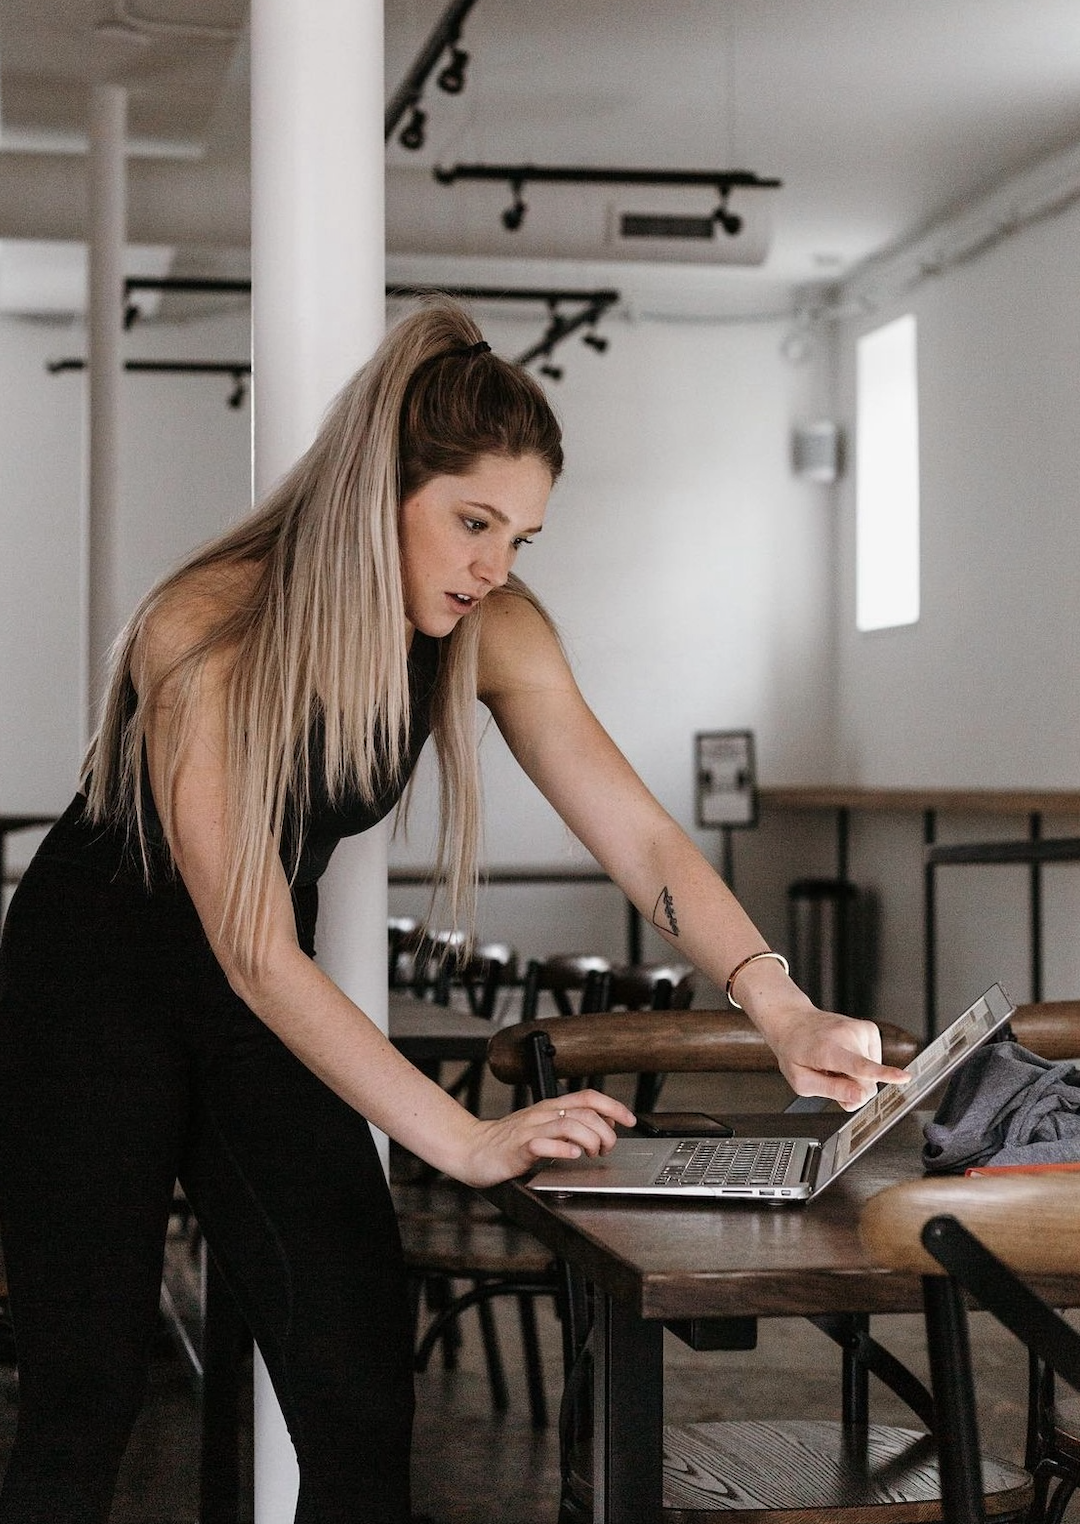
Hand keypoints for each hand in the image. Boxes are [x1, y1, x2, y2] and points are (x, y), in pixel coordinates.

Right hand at [450, 1090, 636, 1188]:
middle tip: (605, 1149)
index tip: (630, 1120)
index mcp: (550, 1108)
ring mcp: (530, 1130)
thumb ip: (569, 1124)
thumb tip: (602, 1124)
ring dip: (590, 1140)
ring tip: (591, 1153)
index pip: (589, 1097)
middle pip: (585, 1113)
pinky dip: (562, 1149)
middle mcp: (543, 1115)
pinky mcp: (518, 1148)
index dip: (614, 1106)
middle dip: (605, 1132)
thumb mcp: (543, 1127)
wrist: (473, 1149)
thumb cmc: (508, 1141)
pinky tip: (571, 1155)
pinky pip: (543, 1145)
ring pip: (570, 1125)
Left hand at [757, 1002, 911, 1110]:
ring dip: (854, 1074)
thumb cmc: (795, 1051)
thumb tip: (860, 1097)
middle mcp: (847, 1035)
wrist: (794, 1021)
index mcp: (828, 1050)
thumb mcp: (802, 1081)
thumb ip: (832, 1091)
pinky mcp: (869, 1029)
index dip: (883, 1074)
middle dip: (854, 1089)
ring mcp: (860, 1029)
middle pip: (867, 1080)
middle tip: (830, 1077)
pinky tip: (844, 1055)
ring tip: (834, 1062)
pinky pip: (874, 1061)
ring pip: (871, 1072)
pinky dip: (860, 1063)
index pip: (860, 1066)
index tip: (903, 1077)